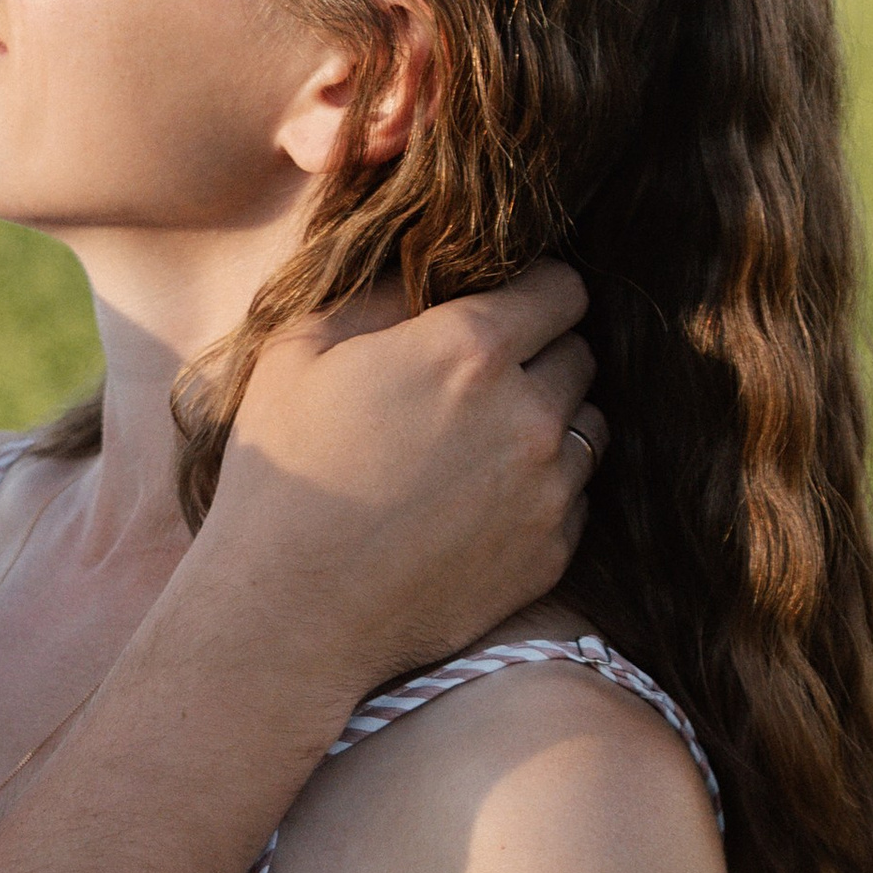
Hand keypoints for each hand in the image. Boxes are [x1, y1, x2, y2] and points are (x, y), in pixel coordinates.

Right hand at [200, 260, 600, 693]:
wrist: (290, 610)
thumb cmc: (284, 470)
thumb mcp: (301, 351)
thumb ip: (376, 292)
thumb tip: (419, 262)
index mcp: (470, 349)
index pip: (562, 287)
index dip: (535, 286)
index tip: (506, 300)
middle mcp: (528, 414)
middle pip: (581, 353)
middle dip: (542, 351)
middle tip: (482, 373)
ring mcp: (549, 490)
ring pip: (588, 425)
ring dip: (552, 419)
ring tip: (486, 438)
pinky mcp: (552, 553)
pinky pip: (577, 496)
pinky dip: (545, 486)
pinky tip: (482, 498)